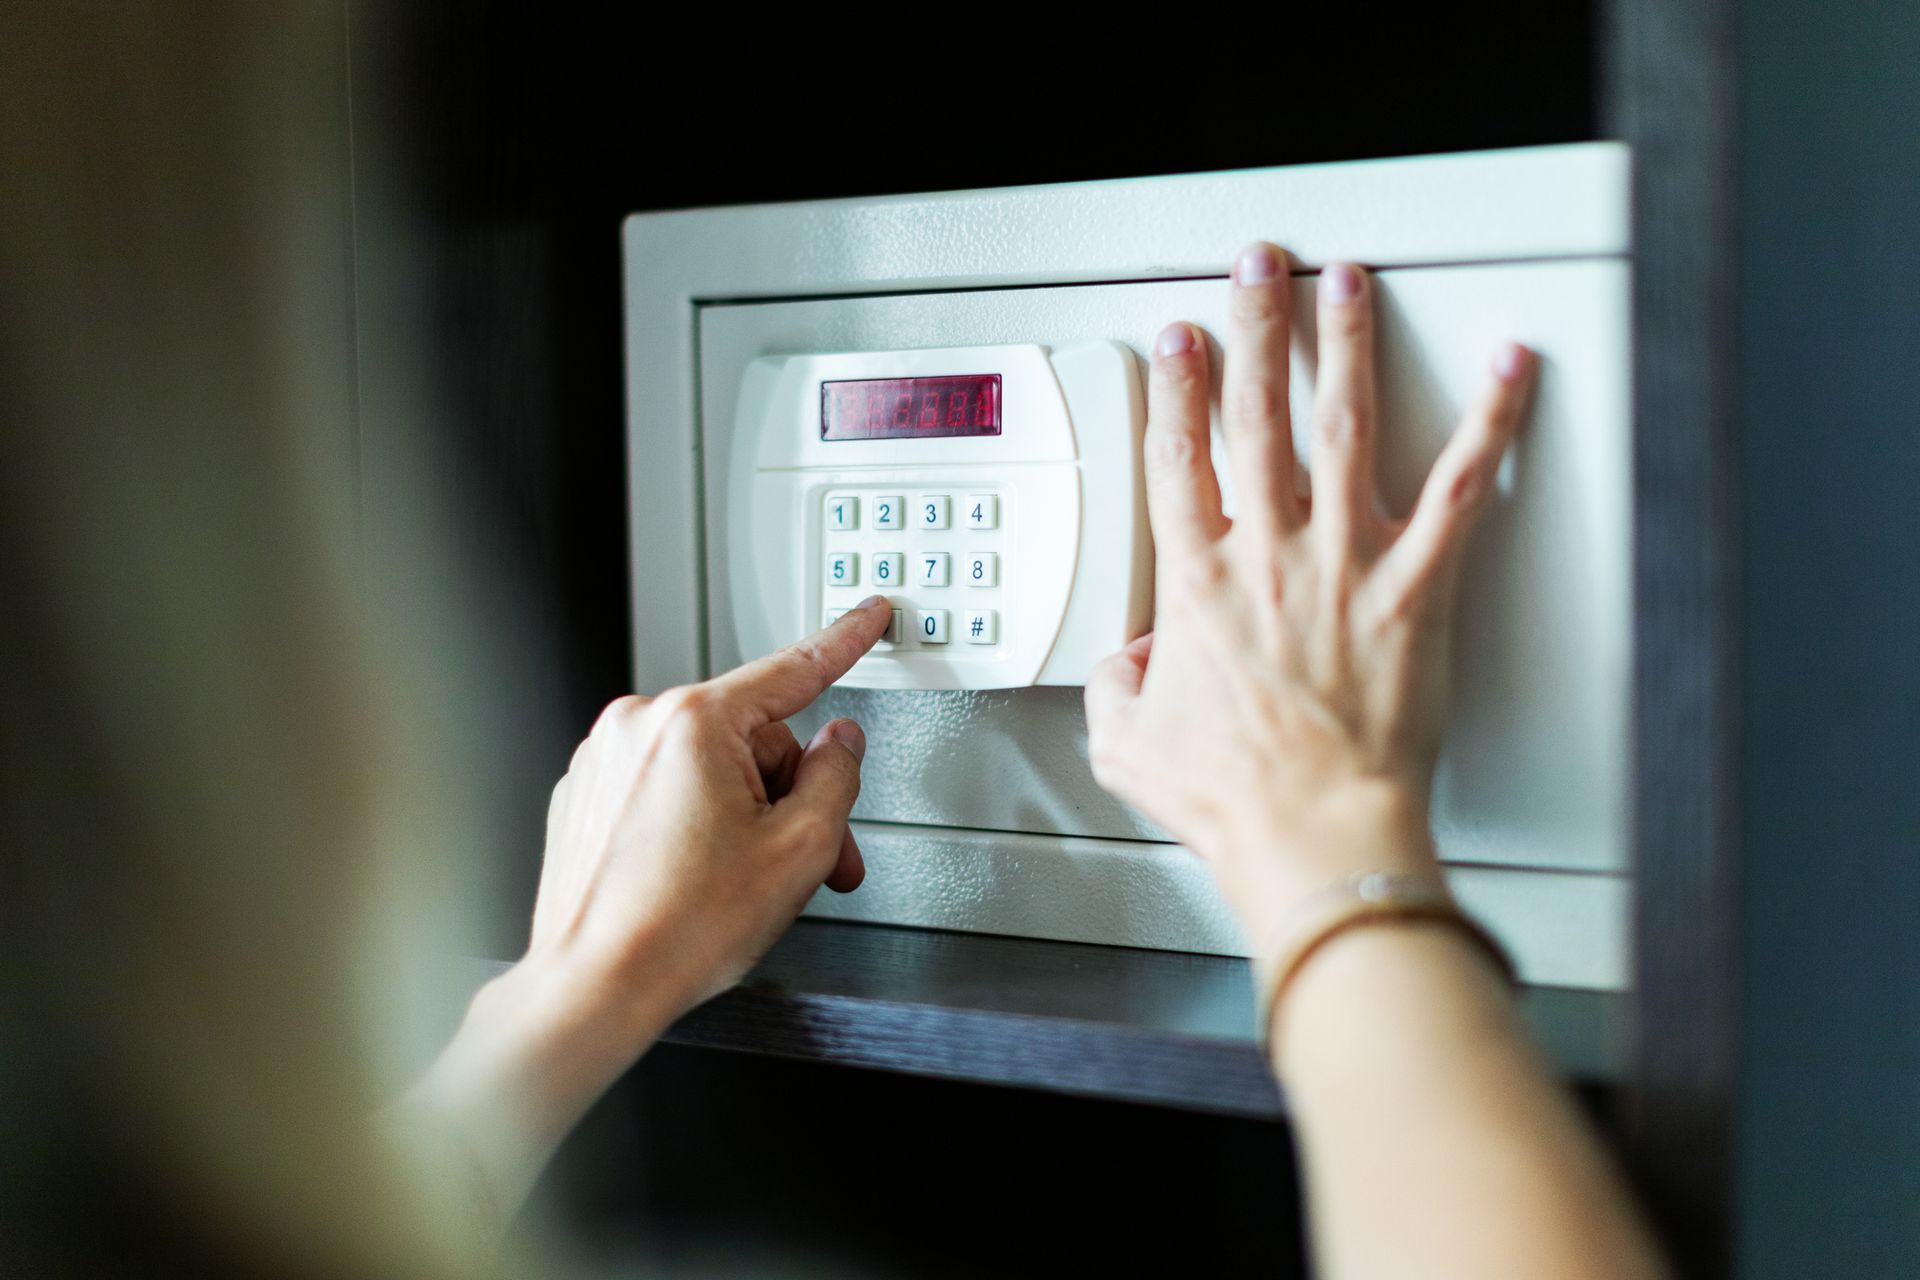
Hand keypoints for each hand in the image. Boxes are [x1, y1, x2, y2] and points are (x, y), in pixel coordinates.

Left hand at [408, 597, 893, 1226]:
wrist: (592, 987)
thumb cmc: (677, 931)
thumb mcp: (797, 851)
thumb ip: (834, 779)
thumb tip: (839, 746)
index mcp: (693, 722)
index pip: (791, 669)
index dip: (844, 642)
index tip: (868, 616)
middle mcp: (638, 726)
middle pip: (754, 739)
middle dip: (792, 796)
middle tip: (815, 861)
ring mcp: (604, 760)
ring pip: (709, 768)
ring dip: (745, 815)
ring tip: (745, 884)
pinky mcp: (586, 796)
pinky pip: (664, 790)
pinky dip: (693, 824)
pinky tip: (698, 880)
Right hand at [1084, 243, 1534, 942]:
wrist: (1314, 832)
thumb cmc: (1234, 797)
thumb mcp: (1127, 744)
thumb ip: (1117, 685)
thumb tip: (1129, 660)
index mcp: (1197, 584)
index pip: (1179, 458)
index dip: (1175, 388)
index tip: (1180, 340)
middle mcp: (1268, 555)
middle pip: (1256, 416)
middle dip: (1255, 327)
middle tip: (1260, 267)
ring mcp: (1344, 564)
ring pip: (1344, 428)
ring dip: (1345, 345)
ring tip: (1349, 283)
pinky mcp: (1414, 590)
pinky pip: (1458, 493)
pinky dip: (1490, 425)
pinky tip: (1508, 370)